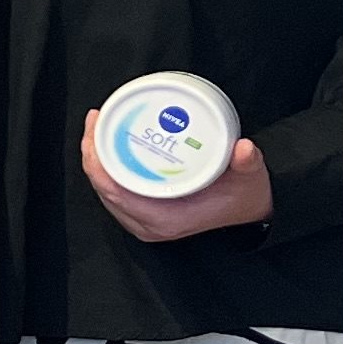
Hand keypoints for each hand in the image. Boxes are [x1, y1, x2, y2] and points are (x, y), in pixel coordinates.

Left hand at [82, 115, 273, 241]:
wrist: (249, 212)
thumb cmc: (244, 197)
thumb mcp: (249, 178)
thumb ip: (247, 162)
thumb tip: (245, 148)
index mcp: (164, 219)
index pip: (114, 191)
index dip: (97, 162)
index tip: (95, 131)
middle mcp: (147, 224)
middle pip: (103, 187)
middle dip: (93, 152)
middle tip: (95, 119)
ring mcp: (142, 221)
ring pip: (105, 189)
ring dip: (98, 159)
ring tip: (98, 126)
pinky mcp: (143, 214)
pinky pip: (114, 190)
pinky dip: (107, 168)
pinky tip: (108, 145)